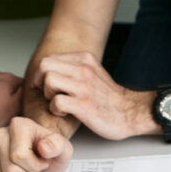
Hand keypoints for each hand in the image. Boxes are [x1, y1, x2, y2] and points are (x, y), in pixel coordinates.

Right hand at [0, 117, 72, 171]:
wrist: (41, 159)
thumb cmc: (51, 153)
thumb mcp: (63, 150)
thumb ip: (59, 146)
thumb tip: (44, 148)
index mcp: (18, 125)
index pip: (19, 156)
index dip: (36, 166)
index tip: (43, 161)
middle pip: (10, 171)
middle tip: (35, 169)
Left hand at [34, 52, 155, 140]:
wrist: (130, 113)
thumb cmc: (109, 98)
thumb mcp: (94, 72)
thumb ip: (76, 67)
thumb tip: (54, 68)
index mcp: (84, 59)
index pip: (49, 58)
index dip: (41, 74)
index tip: (45, 86)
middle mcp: (84, 70)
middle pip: (44, 66)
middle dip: (40, 82)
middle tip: (47, 94)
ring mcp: (84, 87)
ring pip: (49, 81)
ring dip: (47, 95)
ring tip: (57, 103)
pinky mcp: (84, 105)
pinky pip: (56, 102)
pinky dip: (55, 109)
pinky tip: (64, 113)